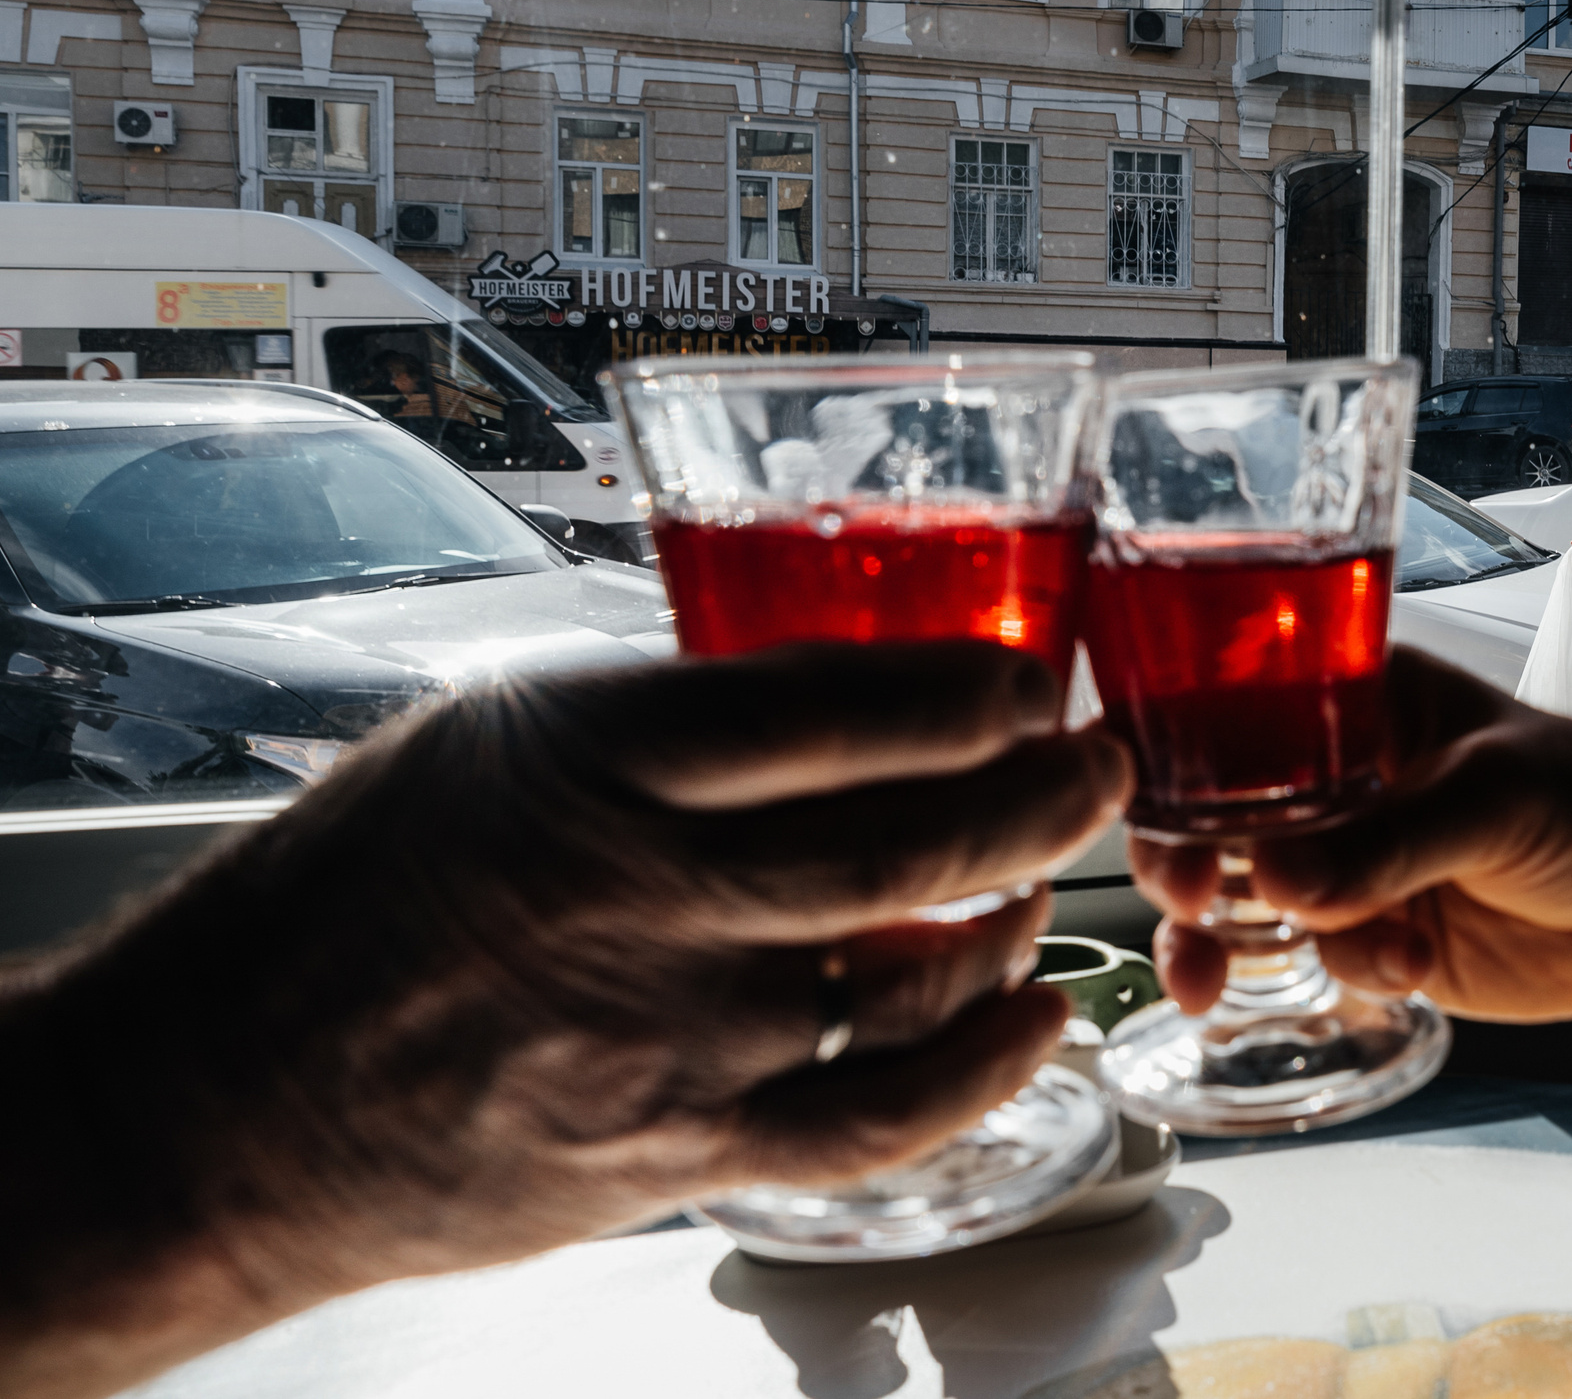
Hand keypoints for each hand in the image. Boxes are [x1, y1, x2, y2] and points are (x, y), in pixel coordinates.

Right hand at [0, 643, 1130, 1398]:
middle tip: (1099, 759)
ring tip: (1062, 862)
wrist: (218, 1105)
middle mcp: (641, 892)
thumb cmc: (343, 898)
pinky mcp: (675, 1150)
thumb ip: (655, 713)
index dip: (970, 689)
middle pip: (909, 833)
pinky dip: (981, 1068)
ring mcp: (665, 1034)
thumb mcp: (485, 739)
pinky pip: (874, 1115)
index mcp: (590, 760)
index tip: (1032, 677)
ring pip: (913, 968)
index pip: (836, 706)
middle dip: (1043, 788)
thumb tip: (825, 685)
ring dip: (1019, 909)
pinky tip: (1040, 1018)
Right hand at [1129, 650, 1571, 1023]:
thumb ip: (1390, 841)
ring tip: (1224, 978)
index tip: (1149, 815)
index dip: (1164, 759)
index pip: (1223, 712)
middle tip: (1194, 907)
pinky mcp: (1375, 937)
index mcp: (1349, 701)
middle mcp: (1333, 780)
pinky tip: (1407, 969)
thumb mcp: (1496, 795)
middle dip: (1181, 866)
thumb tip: (1279, 879)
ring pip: (1244, 902)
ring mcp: (1348, 863)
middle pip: (1207, 816)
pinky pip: (1312, 961)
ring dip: (1232, 943)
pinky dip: (1339, 972)